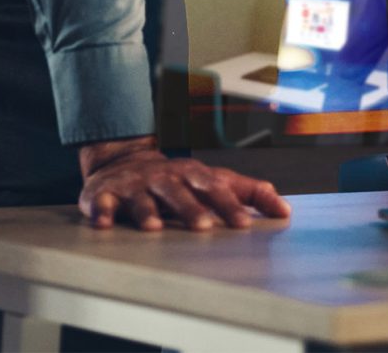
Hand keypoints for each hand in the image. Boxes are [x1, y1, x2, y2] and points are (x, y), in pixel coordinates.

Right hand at [76, 136, 289, 230]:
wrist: (123, 161)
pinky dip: (101, 212)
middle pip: (179, 193)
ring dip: (147, 212)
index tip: (244, 225)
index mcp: (193, 175)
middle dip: (190, 208)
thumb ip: (250, 193)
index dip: (229, 206)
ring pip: (142, 199)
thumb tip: (285, 209)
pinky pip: (102, 203)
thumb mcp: (214, 180)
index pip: (214, 189)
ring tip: (153, 227)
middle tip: (203, 226)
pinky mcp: (107, 195)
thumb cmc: (178, 179)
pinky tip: (103, 223)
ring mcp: (135, 186)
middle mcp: (165, 178)